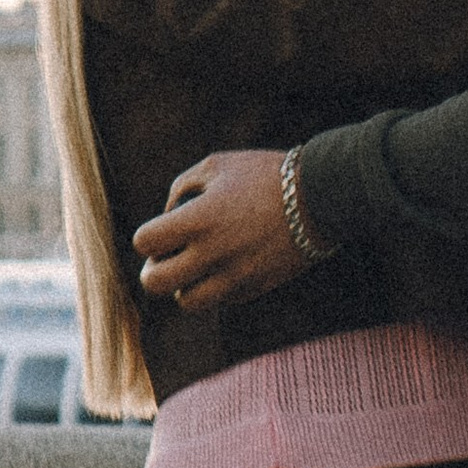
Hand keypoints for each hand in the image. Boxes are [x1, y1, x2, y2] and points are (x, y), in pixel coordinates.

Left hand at [133, 151, 309, 314]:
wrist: (322, 197)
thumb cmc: (266, 175)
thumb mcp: (218, 165)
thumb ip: (181, 189)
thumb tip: (167, 218)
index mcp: (199, 219)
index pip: (145, 243)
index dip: (148, 237)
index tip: (164, 230)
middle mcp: (213, 253)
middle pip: (155, 284)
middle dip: (155, 271)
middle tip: (169, 257)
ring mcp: (235, 275)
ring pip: (187, 302)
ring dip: (184, 286)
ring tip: (198, 267)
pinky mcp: (255, 288)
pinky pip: (221, 300)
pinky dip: (216, 287)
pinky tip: (229, 265)